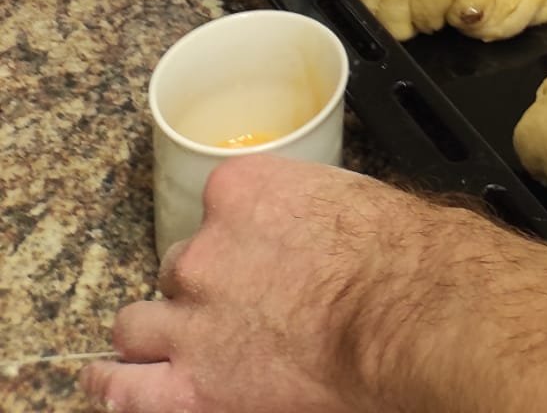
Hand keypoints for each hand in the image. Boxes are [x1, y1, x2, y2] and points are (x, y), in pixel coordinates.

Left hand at [80, 158, 478, 412]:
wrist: (403, 312)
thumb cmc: (395, 255)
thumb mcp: (347, 195)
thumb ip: (303, 207)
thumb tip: (306, 228)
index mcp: (239, 191)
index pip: (215, 209)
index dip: (236, 238)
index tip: (256, 253)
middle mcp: (203, 251)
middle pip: (179, 267)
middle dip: (203, 286)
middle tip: (237, 306)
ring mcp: (191, 320)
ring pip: (137, 323)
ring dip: (154, 332)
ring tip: (159, 344)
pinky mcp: (191, 385)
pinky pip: (126, 388)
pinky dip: (114, 384)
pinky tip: (111, 380)